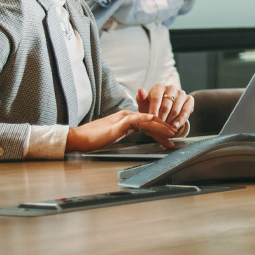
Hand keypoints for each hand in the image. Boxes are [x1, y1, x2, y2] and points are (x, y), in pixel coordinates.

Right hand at [66, 110, 184, 152]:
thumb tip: (137, 134)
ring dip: (161, 125)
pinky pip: (134, 119)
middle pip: (150, 121)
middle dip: (165, 128)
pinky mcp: (117, 124)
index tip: (170, 137)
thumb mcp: (115, 135)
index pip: (148, 124)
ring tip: (172, 131)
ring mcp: (122, 119)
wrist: (78, 139)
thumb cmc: (94, 139)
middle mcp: (126, 116)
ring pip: (147, 119)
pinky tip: (154, 118)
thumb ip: (126, 132)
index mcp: (126, 119)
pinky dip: (145, 118)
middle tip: (177, 134)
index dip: (160, 130)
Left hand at [136, 83, 193, 132]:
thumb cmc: (151, 107)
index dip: (154, 109)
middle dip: (162, 117)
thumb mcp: (143, 104)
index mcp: (159, 87)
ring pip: (176, 109)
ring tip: (165, 128)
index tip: (152, 118)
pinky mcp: (190, 99)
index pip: (156, 98)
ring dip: (170, 120)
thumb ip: (141, 98)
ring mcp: (182, 93)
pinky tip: (175, 126)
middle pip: (167, 104)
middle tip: (158, 125)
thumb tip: (140, 90)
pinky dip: (181, 120)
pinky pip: (186, 111)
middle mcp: (171, 88)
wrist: (164, 111)